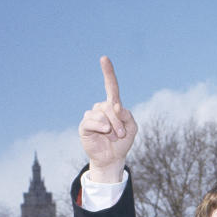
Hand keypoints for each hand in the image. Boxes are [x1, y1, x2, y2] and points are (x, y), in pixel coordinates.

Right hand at [78, 56, 137, 181]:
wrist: (112, 158)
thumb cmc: (122, 142)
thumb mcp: (132, 128)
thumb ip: (128, 116)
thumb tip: (116, 106)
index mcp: (113, 106)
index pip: (110, 86)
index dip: (108, 73)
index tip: (104, 58)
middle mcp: (101, 108)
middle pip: (110, 106)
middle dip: (118, 121)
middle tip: (121, 134)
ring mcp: (92, 116)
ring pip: (102, 114)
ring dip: (111, 128)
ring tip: (113, 137)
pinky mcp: (85, 126)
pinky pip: (91, 121)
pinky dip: (100, 127)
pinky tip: (104, 133)